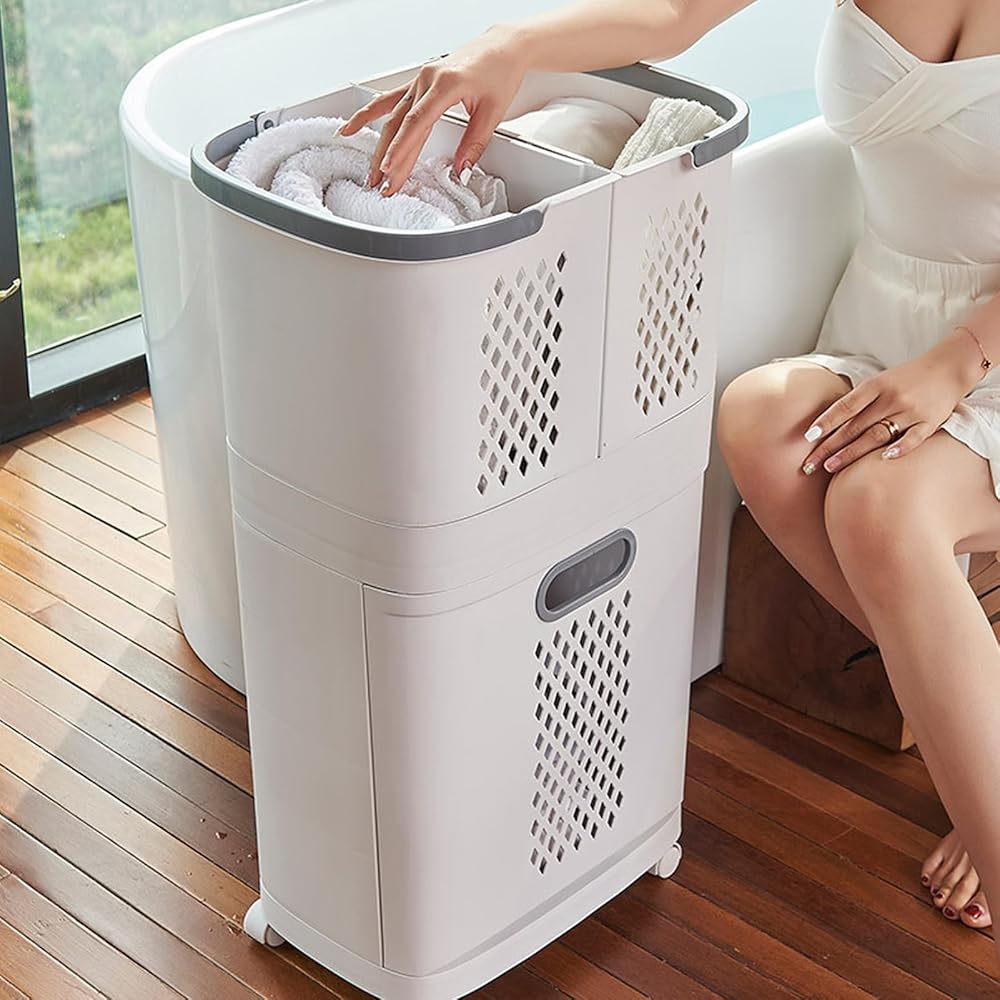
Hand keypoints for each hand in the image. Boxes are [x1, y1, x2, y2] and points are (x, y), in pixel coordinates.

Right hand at [337, 24, 529, 196]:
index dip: (401, 148)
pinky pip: (389, 99)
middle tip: (381, 184)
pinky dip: (369, 113)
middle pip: (400, 124)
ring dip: (378, 144)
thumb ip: (474, 143)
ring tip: (370, 170)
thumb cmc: (499, 71)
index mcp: (445, 84)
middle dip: (388, 157)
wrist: (502, 47)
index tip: (390, 168)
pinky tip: (353, 126)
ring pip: (391, 115)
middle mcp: (427, 80)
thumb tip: (461, 169)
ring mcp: (420, 80)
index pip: (417, 123)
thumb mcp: (493, 112)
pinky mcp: (418, 82)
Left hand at [800, 336, 981, 475]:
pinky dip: (899, 448)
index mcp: (876, 385)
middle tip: (809, 464)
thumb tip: (826, 423)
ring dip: (852, 452)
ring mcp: (911, 411)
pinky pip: (913, 439)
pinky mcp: (929, 422)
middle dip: (830, 446)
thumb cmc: (906, 378)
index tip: (808, 437)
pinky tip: (882, 459)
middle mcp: (891, 398)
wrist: (949, 367)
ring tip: (831, 467)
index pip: (846, 406)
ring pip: (877, 435)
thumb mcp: (879, 381)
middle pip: (855, 426)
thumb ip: (857, 400)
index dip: (826, 422)